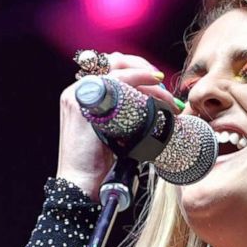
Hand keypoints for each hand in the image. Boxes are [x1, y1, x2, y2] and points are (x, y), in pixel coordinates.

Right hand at [56, 52, 182, 191]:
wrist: (83, 185)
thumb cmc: (102, 166)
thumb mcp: (117, 135)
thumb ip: (128, 117)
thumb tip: (155, 109)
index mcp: (85, 96)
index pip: (112, 68)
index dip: (137, 69)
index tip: (158, 81)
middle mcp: (79, 90)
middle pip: (114, 61)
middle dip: (143, 67)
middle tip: (164, 82)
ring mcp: (80, 95)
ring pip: (119, 70)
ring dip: (147, 79)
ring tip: (167, 95)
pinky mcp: (84, 103)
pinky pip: (116, 81)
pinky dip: (139, 79)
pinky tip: (156, 88)